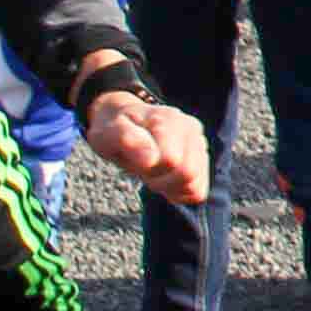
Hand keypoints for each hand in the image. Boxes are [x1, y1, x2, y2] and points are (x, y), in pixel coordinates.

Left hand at [76, 86, 211, 207]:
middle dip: (162, 181)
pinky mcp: (202, 157)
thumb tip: (150, 159)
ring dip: (170, 186)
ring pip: (194, 183)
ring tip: (154, 173)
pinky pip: (198, 189)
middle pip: (188, 173)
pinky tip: (165, 180)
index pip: (172, 160)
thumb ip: (126, 139)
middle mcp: (190, 128)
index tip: (135, 163)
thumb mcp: (108, 132)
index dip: (150, 170)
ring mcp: (199, 142)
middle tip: (144, 172)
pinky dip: (179, 192)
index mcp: (169, 120)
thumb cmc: (114, 129)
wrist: (125, 119)